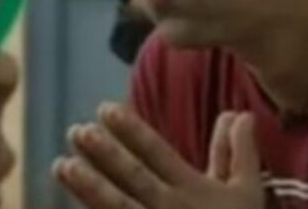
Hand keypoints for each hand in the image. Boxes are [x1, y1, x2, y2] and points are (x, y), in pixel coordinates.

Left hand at [54, 103, 264, 208]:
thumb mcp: (246, 193)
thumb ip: (238, 153)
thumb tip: (238, 113)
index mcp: (194, 189)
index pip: (158, 154)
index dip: (132, 132)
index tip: (104, 109)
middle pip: (135, 179)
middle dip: (108, 156)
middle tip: (78, 131)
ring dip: (91, 189)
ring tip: (61, 166)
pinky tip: (66, 207)